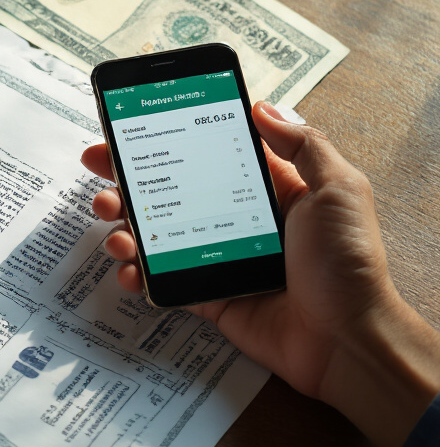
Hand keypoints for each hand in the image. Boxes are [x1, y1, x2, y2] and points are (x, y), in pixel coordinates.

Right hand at [81, 101, 439, 446]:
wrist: (346, 340)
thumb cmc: (347, 263)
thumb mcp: (338, 190)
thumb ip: (304, 145)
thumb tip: (262, 106)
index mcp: (266, 188)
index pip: (206, 151)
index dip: (168, 137)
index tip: (131, 126)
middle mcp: (235, 218)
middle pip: (170, 189)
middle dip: (127, 176)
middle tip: (98, 167)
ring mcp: (217, 257)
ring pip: (157, 233)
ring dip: (124, 225)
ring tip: (113, 227)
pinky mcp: (208, 295)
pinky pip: (162, 279)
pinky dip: (138, 274)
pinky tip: (129, 269)